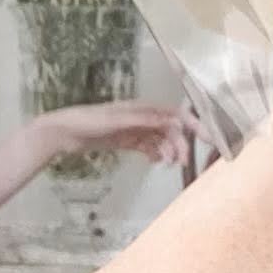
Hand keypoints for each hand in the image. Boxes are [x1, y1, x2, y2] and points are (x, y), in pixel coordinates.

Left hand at [36, 102, 193, 168]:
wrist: (64, 132)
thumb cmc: (88, 121)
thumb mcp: (116, 120)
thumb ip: (143, 119)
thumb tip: (169, 119)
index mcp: (143, 108)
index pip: (175, 114)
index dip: (194, 124)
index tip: (208, 137)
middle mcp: (142, 117)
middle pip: (170, 129)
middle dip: (180, 144)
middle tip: (182, 163)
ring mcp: (135, 128)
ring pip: (160, 140)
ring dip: (167, 151)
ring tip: (166, 164)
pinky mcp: (127, 140)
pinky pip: (148, 146)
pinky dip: (155, 153)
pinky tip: (156, 161)